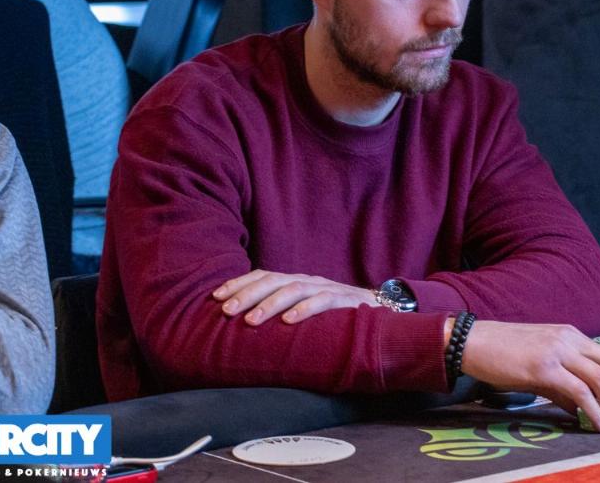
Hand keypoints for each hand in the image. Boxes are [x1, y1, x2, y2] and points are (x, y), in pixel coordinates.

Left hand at [212, 269, 377, 324]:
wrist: (383, 312)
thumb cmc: (337, 317)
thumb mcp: (305, 312)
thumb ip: (282, 313)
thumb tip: (245, 325)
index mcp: (296, 281)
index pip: (263, 275)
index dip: (239, 284)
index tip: (216, 298)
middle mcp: (309, 280)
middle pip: (273, 280)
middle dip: (247, 294)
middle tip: (226, 311)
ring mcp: (327, 288)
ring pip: (294, 289)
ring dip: (270, 304)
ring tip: (251, 321)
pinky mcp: (346, 301)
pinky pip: (323, 302)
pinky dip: (305, 310)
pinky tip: (289, 321)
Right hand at [460, 321, 599, 432]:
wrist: (473, 342)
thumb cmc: (502, 353)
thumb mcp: (539, 362)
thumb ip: (562, 382)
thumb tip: (582, 409)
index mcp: (569, 334)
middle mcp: (568, 339)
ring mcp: (557, 351)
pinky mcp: (544, 368)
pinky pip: (580, 391)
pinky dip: (594, 410)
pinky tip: (596, 424)